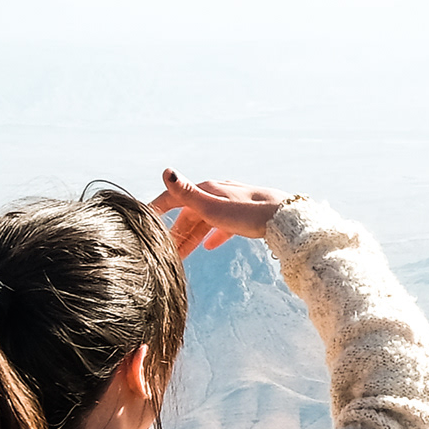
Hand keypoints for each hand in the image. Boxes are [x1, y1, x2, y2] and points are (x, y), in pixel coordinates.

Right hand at [151, 170, 295, 259]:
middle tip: (161, 252)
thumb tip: (166, 172)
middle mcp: (219, 193)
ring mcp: (233, 204)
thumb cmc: (250, 214)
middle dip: (174, 232)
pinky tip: (210, 246)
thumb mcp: (214, 207)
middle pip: (189, 213)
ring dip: (191, 237)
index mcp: (208, 190)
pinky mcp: (246, 216)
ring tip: (180, 256)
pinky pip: (224, 225)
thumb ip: (188, 194)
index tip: (141, 219)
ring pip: (205, 221)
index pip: (174, 197)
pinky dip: (213, 235)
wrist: (288, 220)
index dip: (157, 208)